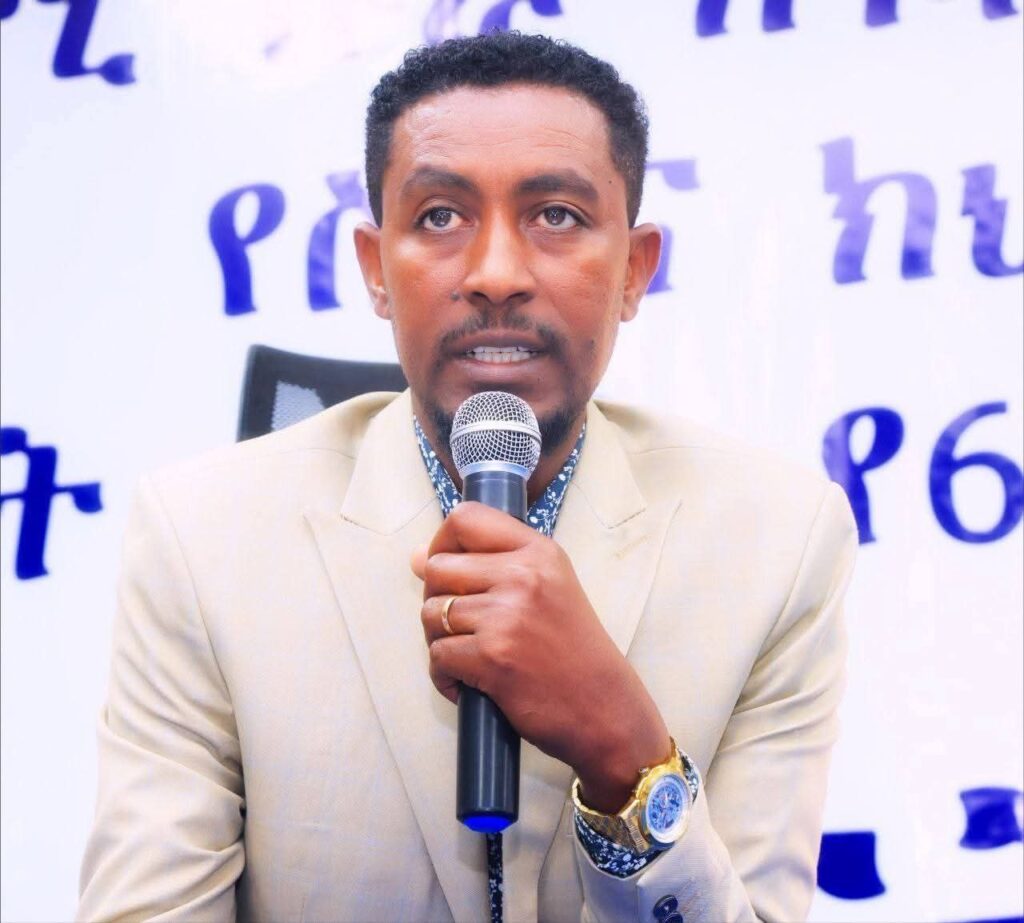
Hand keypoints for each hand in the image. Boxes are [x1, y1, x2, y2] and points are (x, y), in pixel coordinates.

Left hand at [412, 501, 670, 811]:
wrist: (606, 709)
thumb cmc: (574, 653)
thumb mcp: (549, 589)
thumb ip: (490, 566)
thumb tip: (417, 558)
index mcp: (539, 552)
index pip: (466, 518)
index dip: (442, 542)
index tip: (446, 570)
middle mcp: (523, 575)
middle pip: (437, 567)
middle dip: (436, 599)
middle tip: (461, 626)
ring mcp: (506, 615)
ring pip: (431, 613)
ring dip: (440, 641)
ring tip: (470, 657)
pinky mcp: (492, 656)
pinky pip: (438, 655)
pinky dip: (445, 676)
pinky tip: (469, 684)